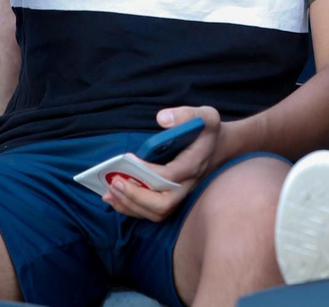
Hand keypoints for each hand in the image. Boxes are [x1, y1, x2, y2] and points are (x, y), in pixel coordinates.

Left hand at [103, 106, 222, 221]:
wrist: (219, 148)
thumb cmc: (208, 132)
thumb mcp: (206, 116)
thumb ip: (186, 115)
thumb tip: (161, 119)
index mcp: (194, 164)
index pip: (170, 176)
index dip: (148, 172)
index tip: (128, 160)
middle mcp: (187, 185)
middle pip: (163, 204)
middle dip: (136, 197)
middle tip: (115, 183)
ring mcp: (179, 195)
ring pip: (155, 213)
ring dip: (130, 206)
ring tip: (108, 193)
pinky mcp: (171, 198)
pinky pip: (151, 212)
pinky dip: (131, 208)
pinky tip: (114, 198)